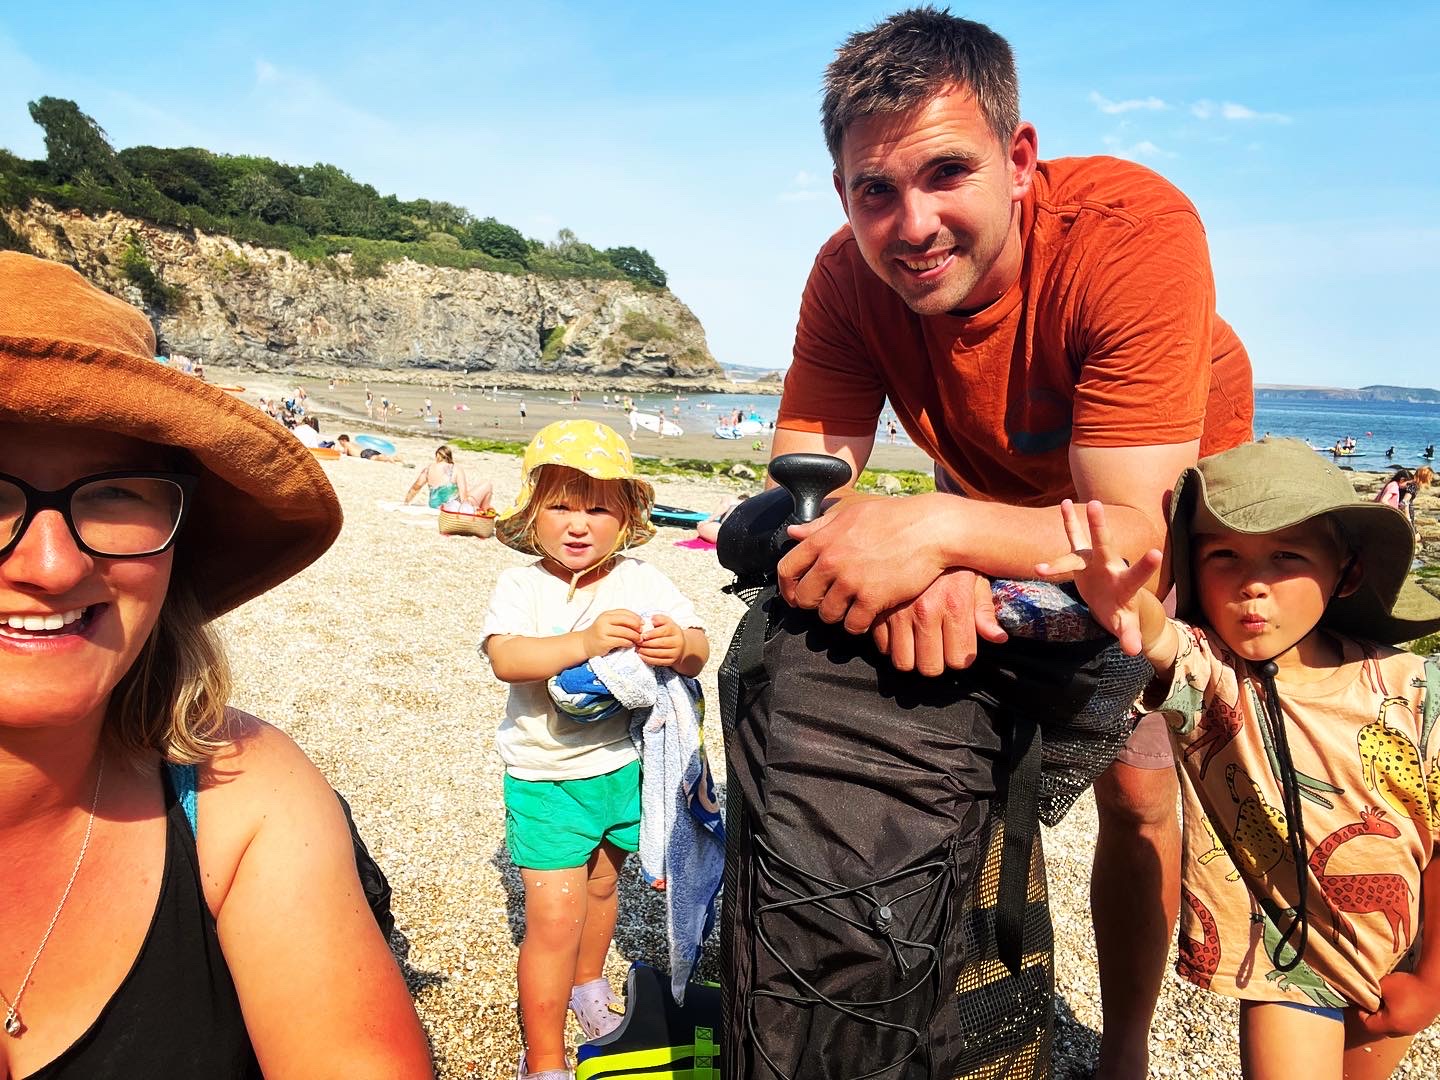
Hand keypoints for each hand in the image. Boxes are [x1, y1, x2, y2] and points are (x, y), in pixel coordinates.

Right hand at [581, 609, 642, 657]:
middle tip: (642, 632)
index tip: (643, 623)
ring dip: (635, 636)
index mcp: (607, 614)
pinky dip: (629, 643)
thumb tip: (639, 623)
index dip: (636, 617)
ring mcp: (603, 631)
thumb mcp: (608, 623)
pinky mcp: (604, 642)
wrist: (585, 643)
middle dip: (637, 626)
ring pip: (625, 632)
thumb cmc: (600, 633)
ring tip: (639, 639)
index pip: (624, 612)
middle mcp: (604, 621)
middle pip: (626, 620)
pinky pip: (621, 641)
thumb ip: (620, 621)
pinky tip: (631, 644)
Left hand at [637, 613, 684, 667]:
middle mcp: (677, 642)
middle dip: (647, 643)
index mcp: (675, 630)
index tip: (643, 635)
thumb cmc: (669, 632)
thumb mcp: (666, 622)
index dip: (652, 634)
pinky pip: (658, 661)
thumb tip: (652, 619)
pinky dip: (648, 659)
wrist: (681, 645)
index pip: (664, 631)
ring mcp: (675, 653)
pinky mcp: (671, 661)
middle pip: (661, 643)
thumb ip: (659, 619)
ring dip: (646, 651)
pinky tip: (641, 655)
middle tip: (638, 642)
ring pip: (659, 653)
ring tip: (638, 648)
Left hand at [777, 495, 949, 633]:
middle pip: (805, 598)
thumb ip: (819, 525)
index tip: (795, 596)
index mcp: (823, 540)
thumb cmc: (894, 518)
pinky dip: (858, 625)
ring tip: (851, 608)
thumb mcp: (852, 513)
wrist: (931, 529)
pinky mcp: (873, 598)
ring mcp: (851, 581)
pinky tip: (867, 616)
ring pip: (828, 614)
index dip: (788, 587)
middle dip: (814, 603)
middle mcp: (832, 561)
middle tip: (828, 603)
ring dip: (838, 615)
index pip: (787, 569)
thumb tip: (792, 532)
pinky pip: (853, 625)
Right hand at [871, 569, 1008, 674]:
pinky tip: (900, 630)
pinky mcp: (876, 609)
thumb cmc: (951, 559)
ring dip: (912, 657)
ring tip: (918, 642)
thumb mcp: (975, 580)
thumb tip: (999, 638)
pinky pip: (881, 646)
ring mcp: (897, 611)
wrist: (918, 532)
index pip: (960, 659)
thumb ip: (985, 612)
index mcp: (954, 605)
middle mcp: (925, 611)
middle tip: (938, 648)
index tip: (958, 646)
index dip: (961, 657)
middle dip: (936, 662)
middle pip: (930, 667)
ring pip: (903, 662)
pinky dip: (891, 644)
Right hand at [1034, 500, 1160, 656]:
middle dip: (1100, 528)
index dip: (1144, 567)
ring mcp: (1095, 560)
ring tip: (1065, 504)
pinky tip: (1062, 503)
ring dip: (1076, 523)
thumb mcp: (1126, 626)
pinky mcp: (1081, 559)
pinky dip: (1067, 524)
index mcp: (1124, 584)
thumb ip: (1129, 635)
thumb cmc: (1122, 614)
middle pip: (1105, 545)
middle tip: (1095, 506)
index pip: (1135, 576)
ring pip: (1083, 540)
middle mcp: (1109, 566)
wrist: (1113, 601)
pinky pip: (1072, 540)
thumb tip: (1134, 650)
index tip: (1155, 553)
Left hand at [1357, 971, 1439, 1036]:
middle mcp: (1404, 1031)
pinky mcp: (1422, 1024)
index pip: (1368, 1025)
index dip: (1361, 1013)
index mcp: (1392, 1024)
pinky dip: (1398, 1018)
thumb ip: (1370, 995)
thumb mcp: (1383, 986)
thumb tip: (1364, 999)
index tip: (1362, 1002)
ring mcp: (1414, 1029)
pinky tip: (1399, 1004)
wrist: (1434, 984)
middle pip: (1381, 1030)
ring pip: (1394, 1029)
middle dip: (1374, 1017)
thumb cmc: (1407, 985)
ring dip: (1387, 1018)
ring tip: (1387, 1003)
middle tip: (1374, 1002)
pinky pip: (1405, 1025)